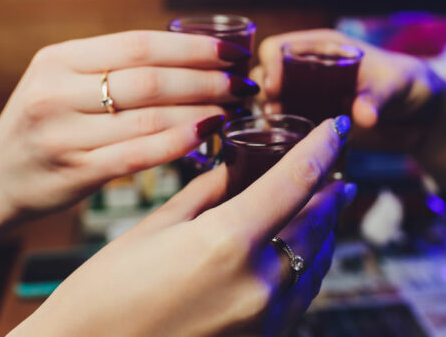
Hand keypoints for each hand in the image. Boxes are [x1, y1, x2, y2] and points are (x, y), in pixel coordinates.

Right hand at [0, 31, 257, 218]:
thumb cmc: (45, 126)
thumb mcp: (63, 82)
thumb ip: (112, 68)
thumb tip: (188, 60)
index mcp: (59, 59)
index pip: (139, 44)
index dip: (192, 48)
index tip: (231, 53)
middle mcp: (58, 91)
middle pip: (149, 79)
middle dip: (206, 79)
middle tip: (242, 84)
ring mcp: (65, 133)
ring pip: (149, 117)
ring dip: (200, 110)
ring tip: (232, 108)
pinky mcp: (76, 171)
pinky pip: (139, 154)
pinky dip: (179, 142)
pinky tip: (208, 134)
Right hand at [9, 118, 356, 336]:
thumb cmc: (107, 292)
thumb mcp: (155, 229)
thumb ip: (206, 194)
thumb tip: (235, 170)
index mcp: (227, 242)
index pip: (294, 182)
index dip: (321, 148)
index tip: (338, 127)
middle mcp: (258, 282)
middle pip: (316, 222)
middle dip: (331, 191)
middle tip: (336, 171)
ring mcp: (266, 319)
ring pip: (316, 260)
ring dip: (324, 228)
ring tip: (324, 204)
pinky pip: (302, 293)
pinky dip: (308, 264)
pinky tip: (300, 249)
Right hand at [256, 29, 445, 153]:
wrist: (421, 118)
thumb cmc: (410, 86)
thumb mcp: (397, 85)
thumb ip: (378, 97)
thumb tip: (363, 117)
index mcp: (323, 48)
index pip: (278, 48)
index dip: (270, 65)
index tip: (275, 88)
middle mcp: (308, 71)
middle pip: (265, 74)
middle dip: (263, 92)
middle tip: (274, 111)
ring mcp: (308, 98)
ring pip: (269, 100)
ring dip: (266, 113)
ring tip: (278, 127)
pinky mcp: (313, 122)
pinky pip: (285, 124)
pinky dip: (278, 131)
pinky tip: (286, 142)